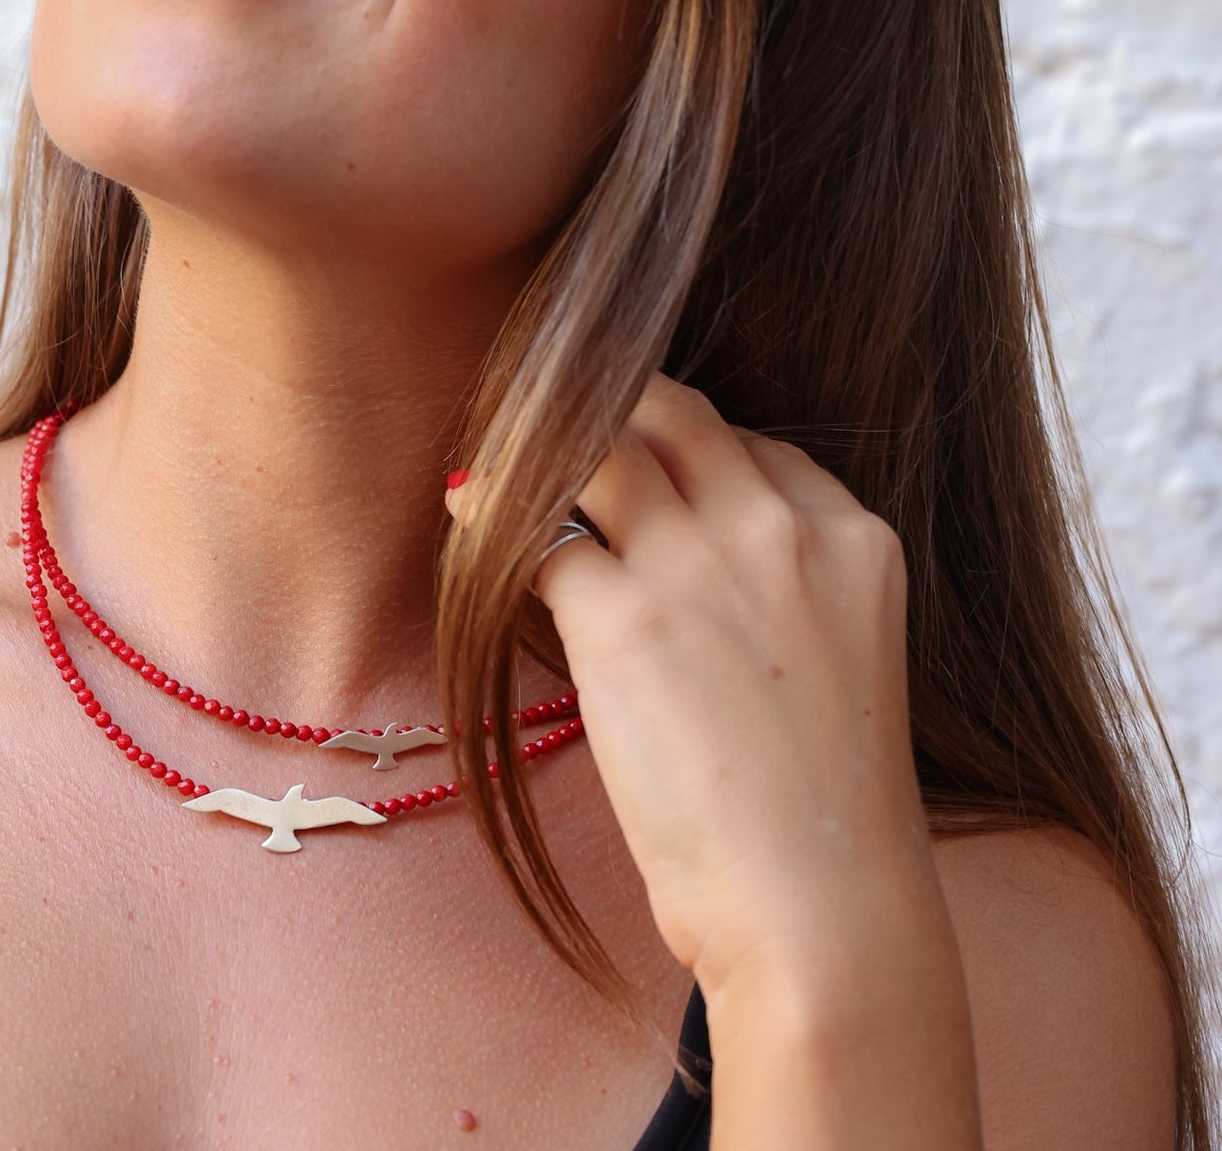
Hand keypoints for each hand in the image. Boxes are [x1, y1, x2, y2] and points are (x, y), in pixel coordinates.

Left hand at [452, 374, 941, 1008]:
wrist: (823, 916)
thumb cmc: (824, 818)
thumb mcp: (838, 666)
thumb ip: (776, 588)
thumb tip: (665, 552)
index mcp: (853, 541)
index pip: (755, 443)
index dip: (684, 451)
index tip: (637, 464)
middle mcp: (780, 531)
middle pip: (671, 412)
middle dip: (605, 407)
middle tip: (546, 420)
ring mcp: (701, 566)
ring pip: (596, 446)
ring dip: (539, 447)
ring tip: (495, 457)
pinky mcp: (623, 620)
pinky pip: (537, 534)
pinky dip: (493, 518)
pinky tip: (470, 517)